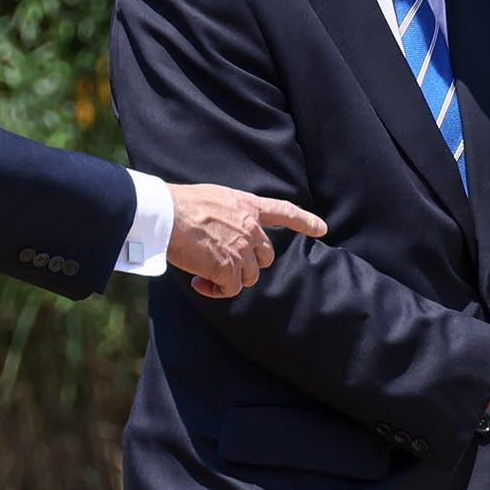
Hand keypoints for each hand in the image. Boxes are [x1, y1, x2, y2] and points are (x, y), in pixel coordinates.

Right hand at [167, 184, 329, 298]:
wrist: (167, 215)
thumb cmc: (180, 204)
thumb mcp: (215, 198)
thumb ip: (228, 214)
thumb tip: (222, 231)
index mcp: (248, 206)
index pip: (284, 211)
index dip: (305, 221)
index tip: (322, 228)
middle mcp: (251, 228)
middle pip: (266, 256)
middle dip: (249, 264)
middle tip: (223, 264)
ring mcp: (242, 250)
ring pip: (249, 276)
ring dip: (230, 279)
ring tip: (205, 275)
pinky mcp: (228, 269)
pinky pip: (230, 290)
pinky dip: (217, 291)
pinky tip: (201, 283)